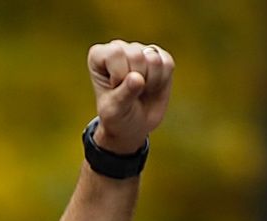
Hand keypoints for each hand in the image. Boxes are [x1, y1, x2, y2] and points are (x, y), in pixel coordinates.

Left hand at [87, 40, 173, 154]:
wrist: (133, 126)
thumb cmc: (117, 117)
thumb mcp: (114, 111)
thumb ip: (124, 94)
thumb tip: (138, 78)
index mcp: (99, 56)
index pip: (115, 53)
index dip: (119, 75)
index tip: (115, 89)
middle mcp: (119, 48)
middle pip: (136, 55)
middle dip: (136, 80)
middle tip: (130, 92)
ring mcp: (141, 50)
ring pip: (153, 59)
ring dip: (150, 81)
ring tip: (140, 90)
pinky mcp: (160, 56)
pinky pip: (167, 64)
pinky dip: (162, 80)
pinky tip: (151, 87)